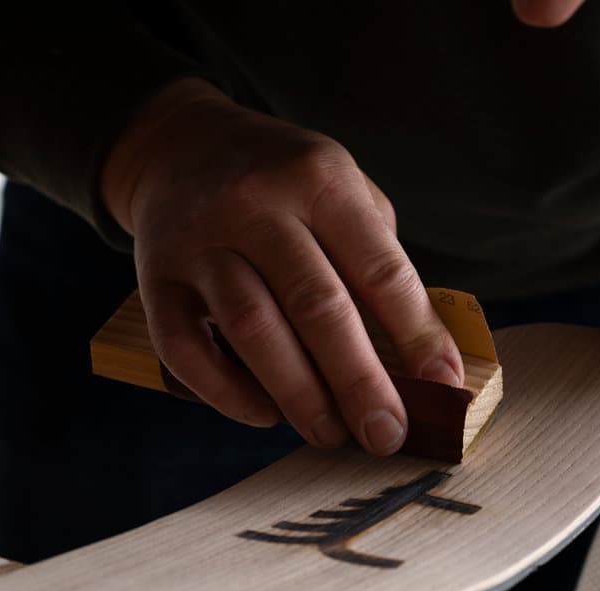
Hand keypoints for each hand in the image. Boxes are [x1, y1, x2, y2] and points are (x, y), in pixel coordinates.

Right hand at [101, 79, 463, 454]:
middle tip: (385, 434)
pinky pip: (185, 347)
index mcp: (320, 179)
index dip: (417, 336)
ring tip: (329, 433)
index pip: (379, 269)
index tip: (444, 389)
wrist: (180, 146)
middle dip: (358, 381)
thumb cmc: (281, 183)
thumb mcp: (340, 188)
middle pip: (316, 304)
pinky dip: (226, 392)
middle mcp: (256, 204)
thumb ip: (376, 259)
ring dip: (297, 393)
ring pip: (252, 327)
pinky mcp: (155, 277)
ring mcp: (199, 240)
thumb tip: (417, 360)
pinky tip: (263, 414)